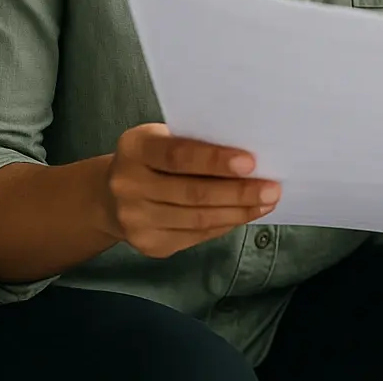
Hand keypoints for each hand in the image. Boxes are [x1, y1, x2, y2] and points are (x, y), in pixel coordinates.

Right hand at [100, 123, 279, 258]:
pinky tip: (244, 215)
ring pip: (197, 219)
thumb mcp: (163, 139)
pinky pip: (196, 235)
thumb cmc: (153, 158)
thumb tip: (251, 159)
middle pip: (192, 192)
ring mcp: (135, 219)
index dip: (214, 160)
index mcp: (134, 148)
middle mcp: (128, 184)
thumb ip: (195, 144)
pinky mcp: (148, 244)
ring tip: (267, 202)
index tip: (250, 162)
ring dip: (238, 212)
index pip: (178, 155)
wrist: (110, 197)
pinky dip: (225, 224)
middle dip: (238, 192)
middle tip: (272, 188)